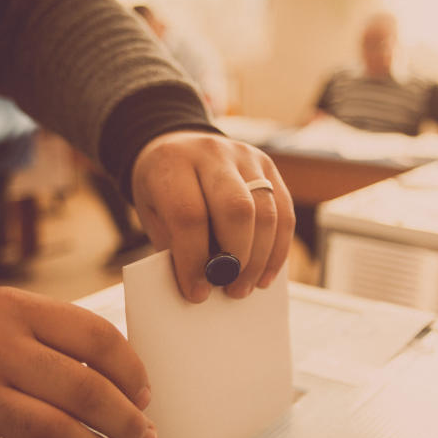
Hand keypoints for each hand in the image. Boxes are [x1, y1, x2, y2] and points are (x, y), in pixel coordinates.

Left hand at [131, 131, 294, 301]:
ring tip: (245, 286)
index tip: (197, 292)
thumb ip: (175, 244)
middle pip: (236, 209)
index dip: (195, 259)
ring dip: (260, 259)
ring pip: (266, 212)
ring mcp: (245, 156)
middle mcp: (211, 153)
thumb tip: (204, 285)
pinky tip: (265, 273)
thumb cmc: (163, 189)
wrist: (176, 145)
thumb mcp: (153, 213)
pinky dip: (278, 249)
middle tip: (229, 289)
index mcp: (173, 162)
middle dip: (236, 258)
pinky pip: (284, 212)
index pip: (189, 214)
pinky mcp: (268, 166)